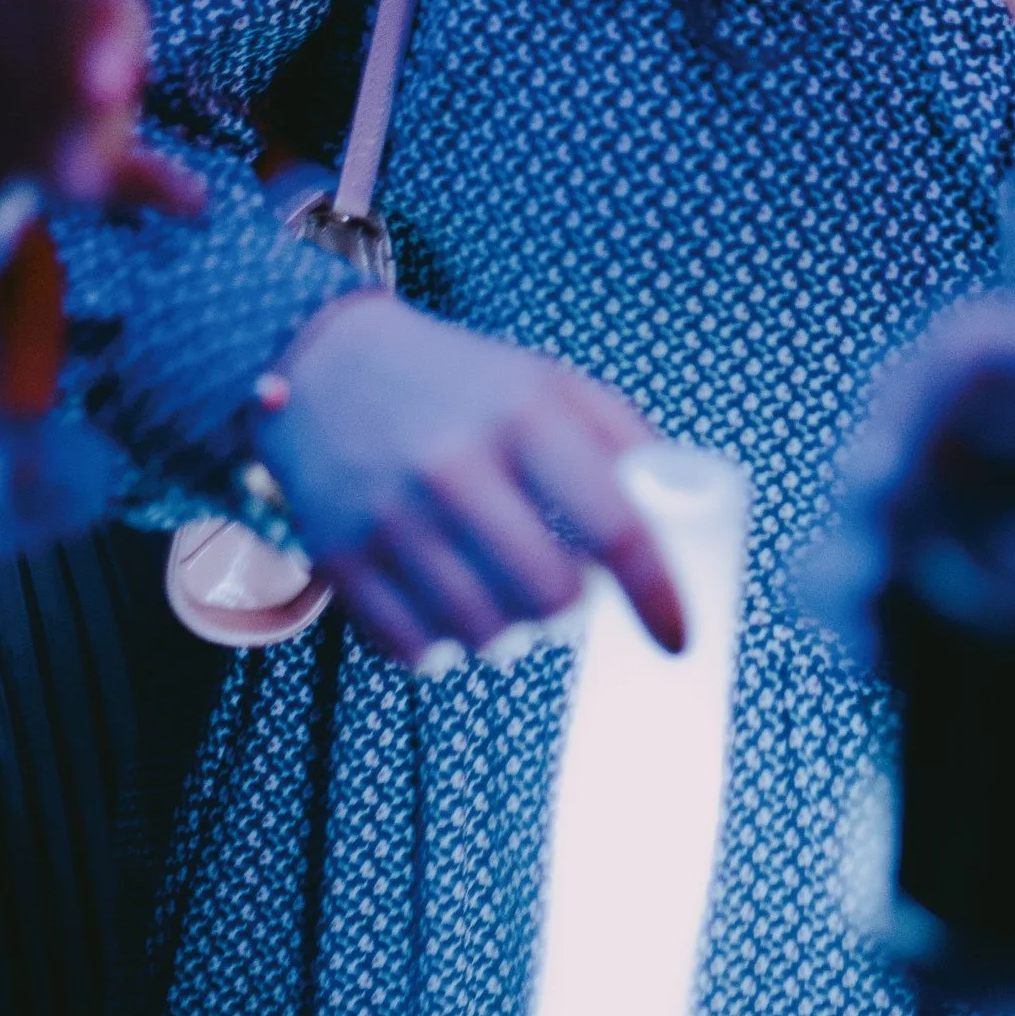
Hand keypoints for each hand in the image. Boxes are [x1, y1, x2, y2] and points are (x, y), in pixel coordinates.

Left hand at [0, 0, 201, 326]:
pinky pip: (115, 171)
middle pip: (84, 6)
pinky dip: (154, 187)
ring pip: (101, 94)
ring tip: (74, 178)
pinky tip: (189, 202)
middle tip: (101, 86)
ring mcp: (34, 98)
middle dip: (107, 40)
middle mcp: (4, 26)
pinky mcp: (46, 167)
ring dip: (107, 127)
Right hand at [265, 293, 685, 669]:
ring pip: (484, 633)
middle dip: (572, 614)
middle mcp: (455, 466)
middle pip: (549, 597)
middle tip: (566, 600)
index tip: (678, 639)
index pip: (614, 525)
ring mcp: (390, 515)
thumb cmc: (464, 385)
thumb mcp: (548, 382)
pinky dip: (444, 649)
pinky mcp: (339, 557)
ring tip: (506, 602)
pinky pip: (413, 649)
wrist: (327, 366)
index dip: (657, 594)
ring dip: (511, 636)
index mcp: (524, 416)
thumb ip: (624, 438)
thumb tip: (686, 516)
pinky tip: (447, 613)